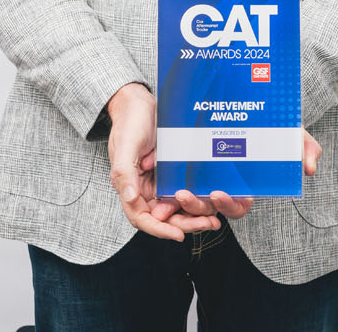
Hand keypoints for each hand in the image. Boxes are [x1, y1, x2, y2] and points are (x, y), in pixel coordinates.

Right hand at [106, 84, 219, 240]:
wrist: (139, 103)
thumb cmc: (129, 122)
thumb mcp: (125, 146)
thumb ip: (123, 173)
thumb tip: (130, 198)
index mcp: (130, 188)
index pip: (143, 218)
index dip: (160, 229)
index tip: (178, 234)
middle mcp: (145, 189)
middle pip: (164, 218)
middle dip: (185, 224)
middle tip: (207, 224)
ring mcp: (160, 182)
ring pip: (178, 208)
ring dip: (195, 216)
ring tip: (214, 219)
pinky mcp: (172, 173)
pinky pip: (185, 191)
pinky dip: (198, 199)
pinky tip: (214, 201)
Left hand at [154, 129, 321, 223]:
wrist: (251, 107)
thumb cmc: (274, 127)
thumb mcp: (292, 134)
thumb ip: (305, 148)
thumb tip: (311, 167)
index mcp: (247, 186)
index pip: (238, 205)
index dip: (228, 204)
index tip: (218, 193)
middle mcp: (225, 185)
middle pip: (210, 206)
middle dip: (197, 206)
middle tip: (185, 194)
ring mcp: (206, 177)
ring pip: (191, 198)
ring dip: (179, 201)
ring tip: (170, 191)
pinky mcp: (190, 165)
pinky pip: (178, 179)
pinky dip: (169, 182)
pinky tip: (157, 176)